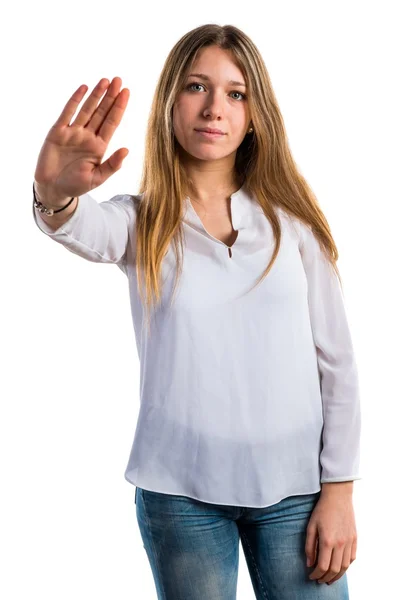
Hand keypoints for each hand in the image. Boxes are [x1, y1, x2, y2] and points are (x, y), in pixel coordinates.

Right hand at [34, 77, 129, 202]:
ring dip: (96, 95)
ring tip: (106, 81)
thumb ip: (112, 165)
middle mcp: (88, 136)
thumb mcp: (97, 178)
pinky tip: (84, 88)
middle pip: (101, 112)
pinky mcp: (58, 131)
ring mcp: (73, 132)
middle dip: (110, 97)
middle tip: (119, 80)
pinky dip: (75, 100)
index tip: (126, 92)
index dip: (119, 107)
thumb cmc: (76, 185)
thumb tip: (127, 150)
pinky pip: (68, 112)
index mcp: (99, 146)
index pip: (112, 123)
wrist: (53, 189)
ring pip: (87, 109)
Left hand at [305, 490, 356, 584]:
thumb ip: (309, 546)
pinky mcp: (355, 539)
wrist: (338, 496)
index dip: (316, 574)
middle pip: (335, 570)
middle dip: (326, 578)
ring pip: (345, 567)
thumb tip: (309, 564)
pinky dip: (346, 566)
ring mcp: (349, 542)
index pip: (323, 566)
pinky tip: (339, 567)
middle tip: (320, 580)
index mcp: (327, 540)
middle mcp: (340, 543)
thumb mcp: (311, 526)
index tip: (311, 576)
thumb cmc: (322, 510)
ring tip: (329, 578)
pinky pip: (352, 558)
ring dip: (337, 576)